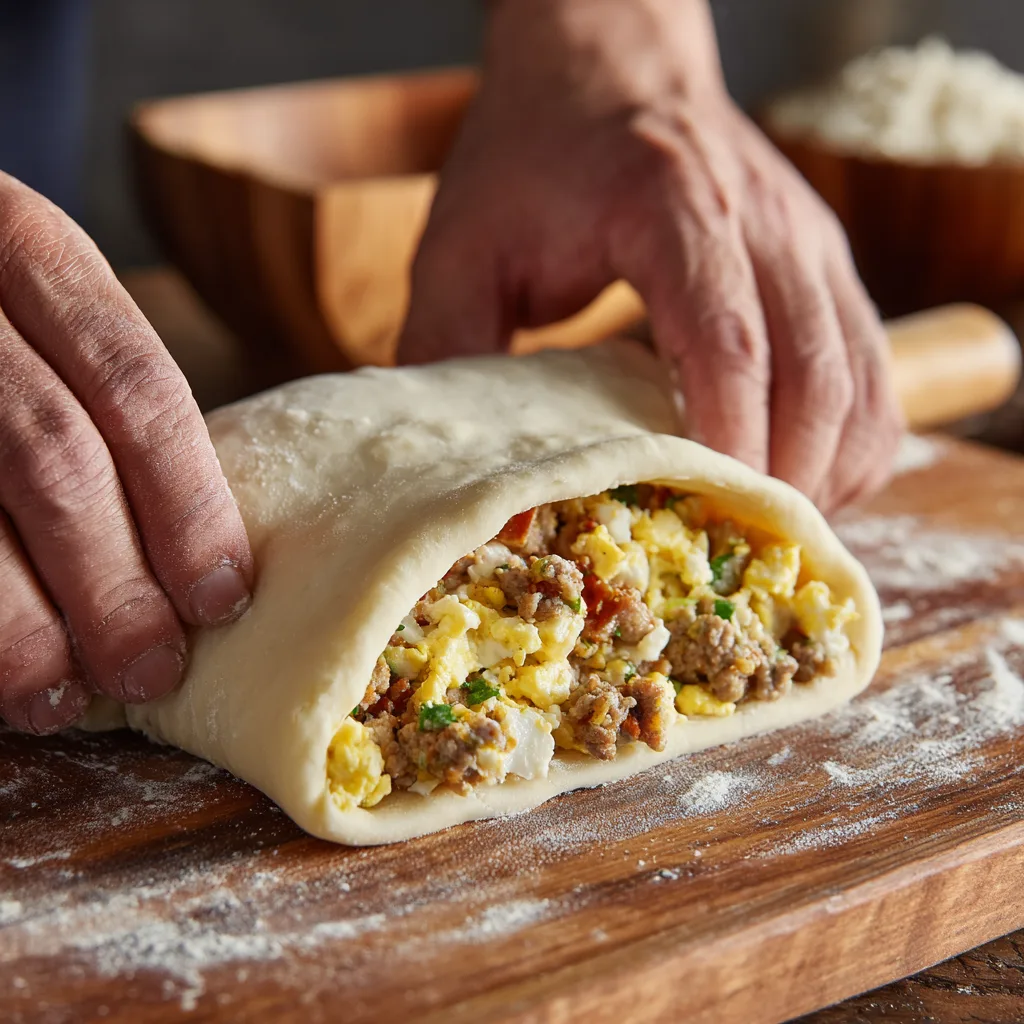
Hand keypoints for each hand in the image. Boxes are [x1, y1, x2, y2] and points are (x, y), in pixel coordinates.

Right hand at [0, 173, 252, 734]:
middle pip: (54, 456)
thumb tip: (199, 551)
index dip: (189, 506)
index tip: (222, 598)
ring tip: (59, 698)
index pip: (138, 387)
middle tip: (152, 670)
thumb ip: (97, 391)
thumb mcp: (34, 300)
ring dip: (16, 626)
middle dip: (111, 581)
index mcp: (28, 246)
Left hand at [398, 0, 902, 511]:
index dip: (730, 437)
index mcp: (670, 205)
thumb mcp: (462, 244)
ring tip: (766, 529)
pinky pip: (871, 372)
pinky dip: (850, 441)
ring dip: (828, 471)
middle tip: (734, 550)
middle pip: (817, 375)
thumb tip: (463, 472)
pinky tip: (796, 478)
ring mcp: (808, 243)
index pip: (730, 338)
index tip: (709, 513)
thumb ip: (446, 349)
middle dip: (787, 480)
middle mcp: (763, 222)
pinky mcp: (825, 266)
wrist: (607, 60)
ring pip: (863, 382)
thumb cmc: (533, 153)